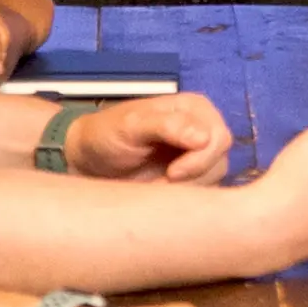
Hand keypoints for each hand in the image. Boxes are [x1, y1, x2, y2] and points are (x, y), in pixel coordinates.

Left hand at [64, 91, 235, 182]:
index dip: (200, 159)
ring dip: (186, 189)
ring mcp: (200, 154)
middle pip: (220, 160)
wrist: (88, 161)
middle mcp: (203, 128)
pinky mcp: (193, 177)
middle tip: (160, 183)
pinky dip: (182, 197)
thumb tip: (205, 137)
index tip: (170, 173)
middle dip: (192, 177)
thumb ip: (168, 126)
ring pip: (214, 179)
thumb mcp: (131, 126)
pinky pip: (203, 192)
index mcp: (194, 108)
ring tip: (156, 186)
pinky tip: (160, 192)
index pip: (219, 138)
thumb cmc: (106, 136)